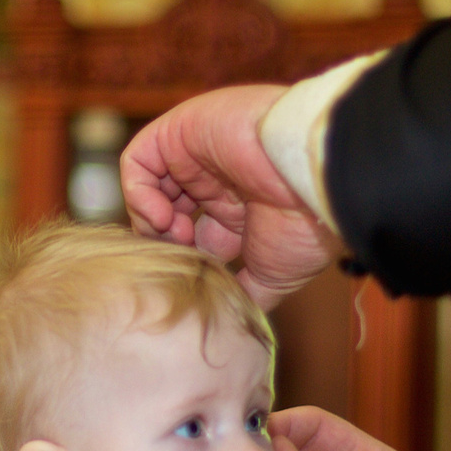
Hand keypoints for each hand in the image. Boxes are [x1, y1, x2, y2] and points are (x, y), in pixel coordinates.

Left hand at [120, 85, 342, 307]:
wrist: (312, 176)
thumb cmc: (304, 225)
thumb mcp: (275, 276)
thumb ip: (247, 295)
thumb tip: (228, 317)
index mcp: (242, 212)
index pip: (195, 240)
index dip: (186, 264)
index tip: (192, 283)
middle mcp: (218, 183)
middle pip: (169, 216)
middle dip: (165, 244)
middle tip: (177, 261)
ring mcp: (198, 157)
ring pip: (150, 189)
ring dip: (152, 222)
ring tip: (175, 236)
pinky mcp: (179, 132)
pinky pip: (137, 162)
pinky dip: (138, 193)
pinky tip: (164, 217)